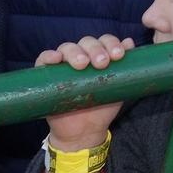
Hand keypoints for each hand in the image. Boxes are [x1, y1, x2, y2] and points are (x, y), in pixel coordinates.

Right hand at [36, 35, 133, 150]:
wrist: (84, 131)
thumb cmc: (102, 106)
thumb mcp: (117, 86)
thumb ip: (124, 66)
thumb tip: (128, 42)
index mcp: (99, 55)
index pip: (104, 41)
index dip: (112, 44)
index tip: (119, 55)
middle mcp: (81, 56)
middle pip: (87, 42)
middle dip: (96, 49)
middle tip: (102, 63)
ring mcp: (63, 65)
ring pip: (67, 48)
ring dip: (75, 52)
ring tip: (83, 64)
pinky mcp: (46, 76)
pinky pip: (43, 60)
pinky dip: (48, 56)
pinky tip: (56, 58)